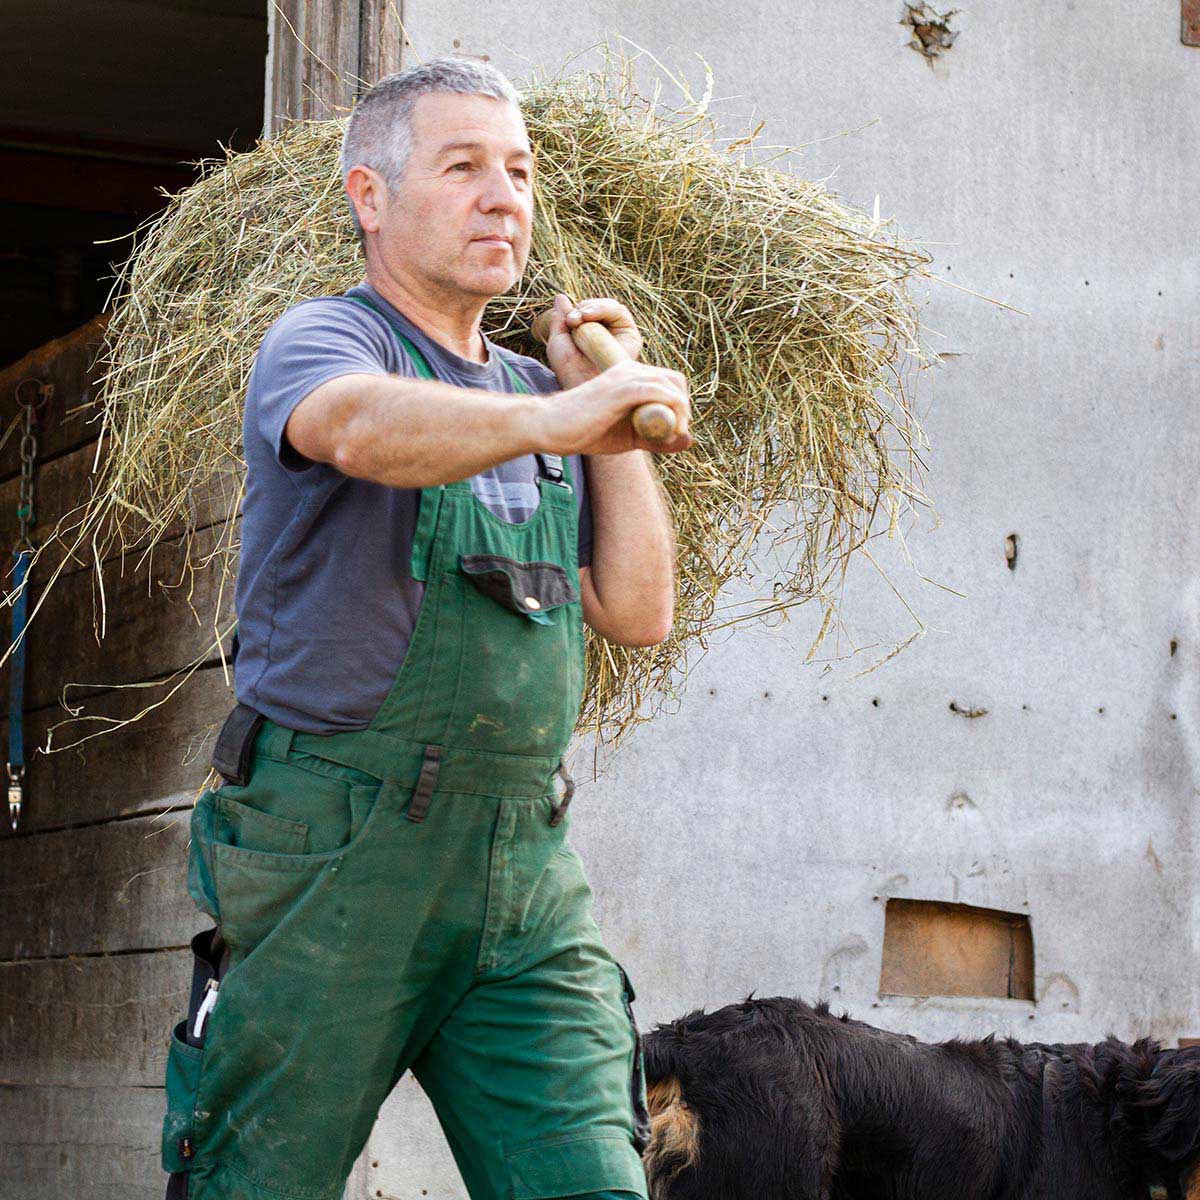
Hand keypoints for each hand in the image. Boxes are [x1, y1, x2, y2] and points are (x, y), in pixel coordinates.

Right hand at [536, 358, 692, 456]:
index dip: (679, 402)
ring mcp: (626, 376)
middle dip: (682, 406)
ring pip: (670, 385)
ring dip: (680, 411)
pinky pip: (659, 393)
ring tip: (672, 433)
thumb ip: (657, 438)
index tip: (675, 427)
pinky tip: (668, 429)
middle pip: (674, 379)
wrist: (552, 427)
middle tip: (677, 430)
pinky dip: (671, 410)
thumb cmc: (585, 432)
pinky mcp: (622, 388)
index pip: (668, 379)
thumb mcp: (629, 438)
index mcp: (628, 376)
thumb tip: (689, 440)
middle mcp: (629, 370)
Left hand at [543, 294, 642, 388]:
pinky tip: (590, 316)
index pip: (587, 311)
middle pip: (599, 307)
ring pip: (610, 306)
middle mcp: (608, 333)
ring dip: (593, 308)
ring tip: (581, 317)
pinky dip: (604, 309)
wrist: (584, 384)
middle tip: (573, 320)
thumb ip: (560, 319)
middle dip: (585, 308)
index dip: (577, 310)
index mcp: (591, 334)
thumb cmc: (569, 370)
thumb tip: (561, 297)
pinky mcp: (631, 336)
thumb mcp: (558, 342)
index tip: (568, 320)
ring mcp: (620, 334)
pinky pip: (620, 312)